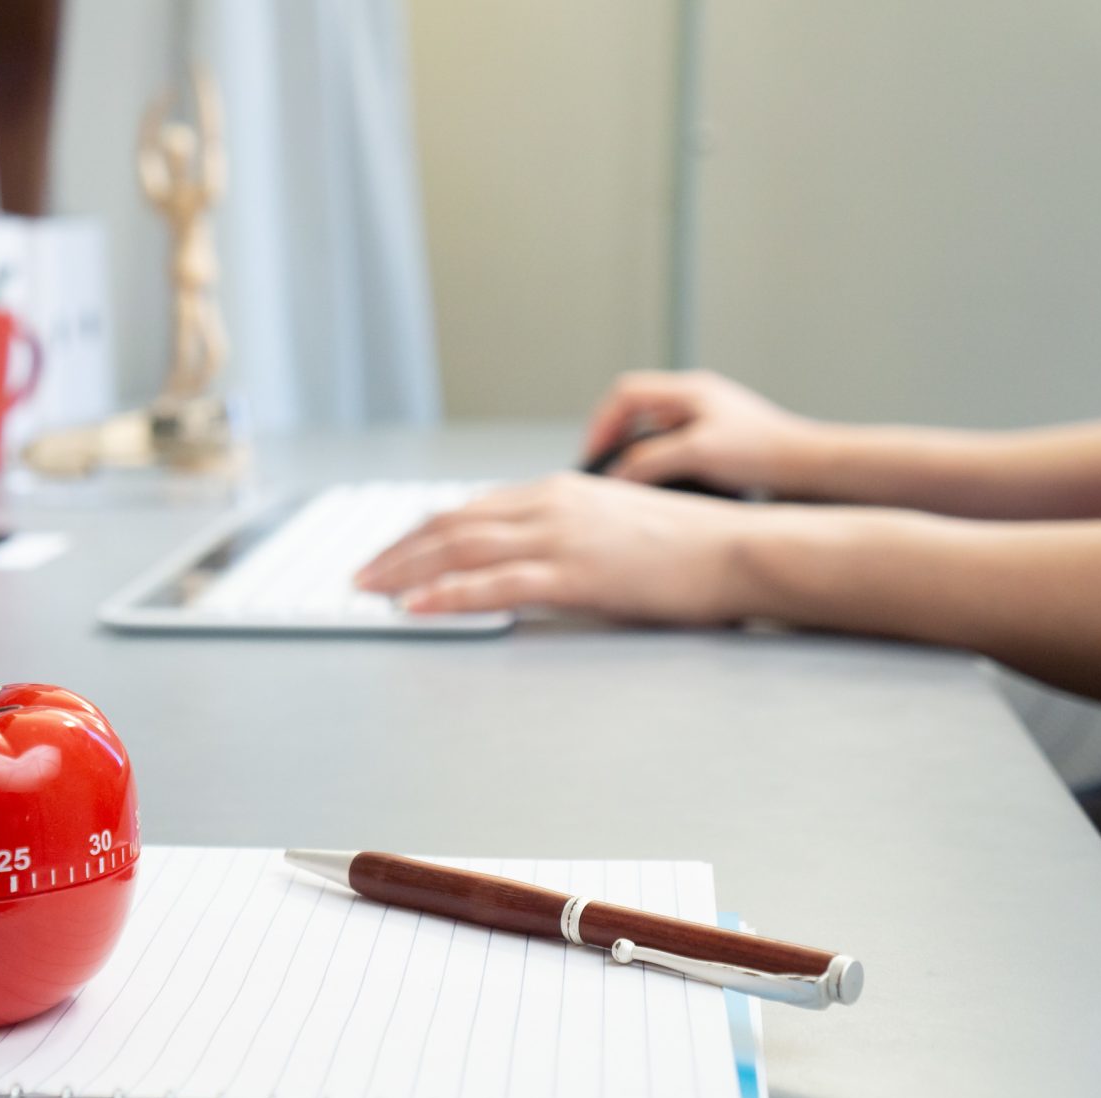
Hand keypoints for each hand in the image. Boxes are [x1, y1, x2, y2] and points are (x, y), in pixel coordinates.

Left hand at [353, 473, 754, 623]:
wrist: (740, 550)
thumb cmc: (690, 546)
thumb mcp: (617, 524)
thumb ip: (569, 531)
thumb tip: (532, 553)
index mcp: (561, 489)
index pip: (471, 508)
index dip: (422, 532)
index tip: (391, 551)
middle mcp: (551, 504)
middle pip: (452, 524)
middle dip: (398, 551)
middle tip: (361, 574)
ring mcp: (561, 537)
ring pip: (461, 549)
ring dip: (406, 571)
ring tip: (370, 589)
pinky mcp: (574, 573)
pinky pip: (494, 585)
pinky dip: (447, 595)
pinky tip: (416, 606)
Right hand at [583, 370, 824, 492]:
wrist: (811, 470)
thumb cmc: (763, 454)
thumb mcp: (698, 453)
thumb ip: (650, 461)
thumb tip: (615, 476)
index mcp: (690, 390)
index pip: (625, 394)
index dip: (601, 423)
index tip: (593, 455)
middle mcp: (697, 400)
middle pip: (635, 411)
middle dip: (614, 439)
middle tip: (603, 470)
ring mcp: (708, 421)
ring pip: (653, 432)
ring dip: (636, 455)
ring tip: (628, 483)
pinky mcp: (718, 444)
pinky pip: (673, 450)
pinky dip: (659, 467)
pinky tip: (663, 491)